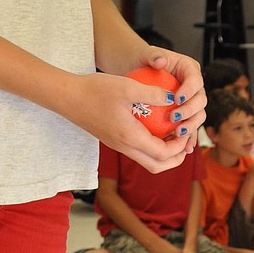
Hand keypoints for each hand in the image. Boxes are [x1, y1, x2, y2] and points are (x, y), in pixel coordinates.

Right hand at [66, 71, 202, 174]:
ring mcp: (117, 146)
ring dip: (164, 154)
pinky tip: (156, 127)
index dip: (179, 146)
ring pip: (147, 161)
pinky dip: (151, 147)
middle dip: (176, 159)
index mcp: (129, 137)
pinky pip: (137, 151)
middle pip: (156, 166)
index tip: (186, 130)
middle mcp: (124, 147)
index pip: (163, 154)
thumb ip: (153, 93)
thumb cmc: (95, 89)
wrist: (67, 97)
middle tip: (186, 142)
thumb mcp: (127, 86)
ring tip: (174, 136)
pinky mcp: (112, 141)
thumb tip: (175, 98)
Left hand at [130, 51, 205, 146]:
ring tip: (177, 133)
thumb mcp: (146, 54)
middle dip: (190, 111)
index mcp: (190, 70)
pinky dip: (189, 138)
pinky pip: (189, 127)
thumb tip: (161, 61)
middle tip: (174, 117)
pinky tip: (184, 149)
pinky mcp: (185, 114)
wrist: (138, 73)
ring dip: (191, 126)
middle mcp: (194, 87)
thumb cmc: (142, 61)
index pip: (196, 80)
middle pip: (201, 100)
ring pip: (198, 116)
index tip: (177, 98)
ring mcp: (191, 102)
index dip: (189, 90)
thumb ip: (153, 55)